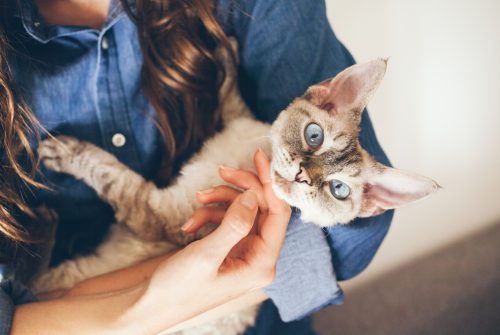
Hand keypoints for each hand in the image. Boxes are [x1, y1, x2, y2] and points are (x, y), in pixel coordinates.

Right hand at [129, 149, 290, 333]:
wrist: (151, 304)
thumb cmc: (178, 289)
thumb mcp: (206, 255)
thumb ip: (234, 224)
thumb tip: (254, 194)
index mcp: (261, 263)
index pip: (278, 213)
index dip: (270, 182)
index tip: (258, 156)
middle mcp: (257, 256)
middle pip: (261, 206)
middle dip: (240, 187)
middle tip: (220, 171)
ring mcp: (244, 250)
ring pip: (242, 208)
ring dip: (220, 200)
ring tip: (198, 201)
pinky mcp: (229, 245)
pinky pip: (227, 218)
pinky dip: (209, 214)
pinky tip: (190, 224)